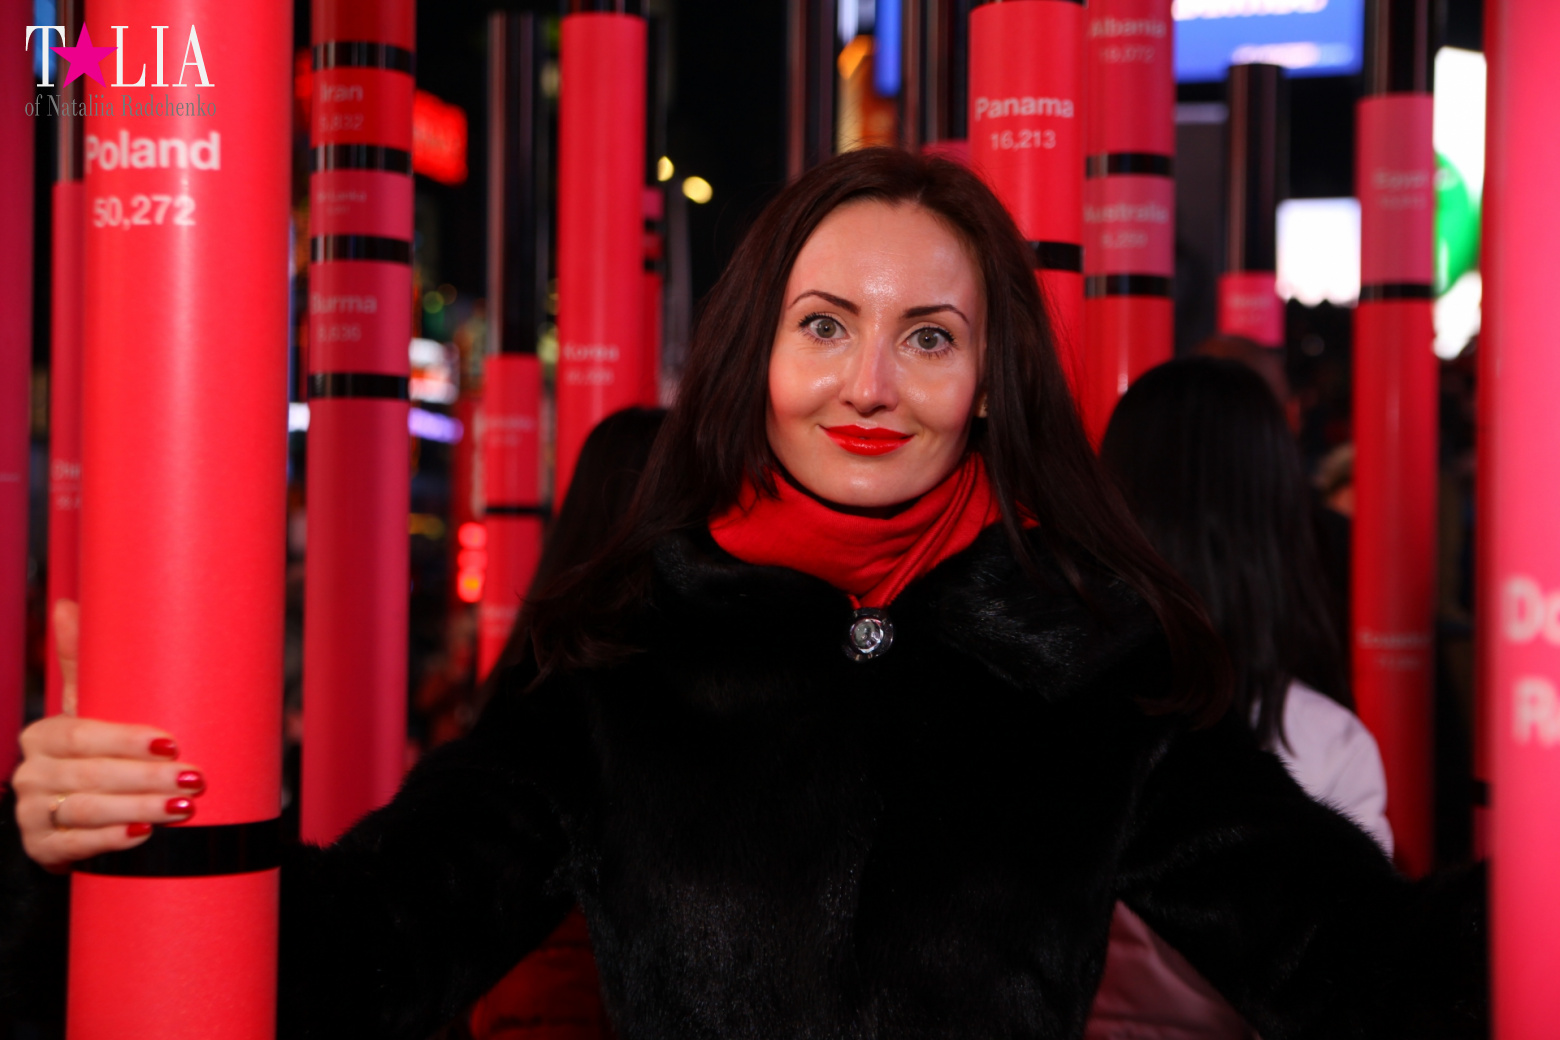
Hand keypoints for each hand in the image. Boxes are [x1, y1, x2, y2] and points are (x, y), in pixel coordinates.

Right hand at [10, 600, 205, 871]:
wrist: (77, 810)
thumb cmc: (95, 750)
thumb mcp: (91, 707)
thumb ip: (83, 662)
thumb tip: (66, 604)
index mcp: (43, 736)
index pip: (81, 735)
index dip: (125, 740)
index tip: (171, 743)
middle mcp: (31, 774)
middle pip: (89, 775)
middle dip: (146, 778)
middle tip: (194, 779)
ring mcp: (32, 814)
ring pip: (86, 812)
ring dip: (139, 809)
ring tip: (183, 809)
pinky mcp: (42, 848)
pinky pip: (73, 846)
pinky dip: (109, 840)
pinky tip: (141, 835)